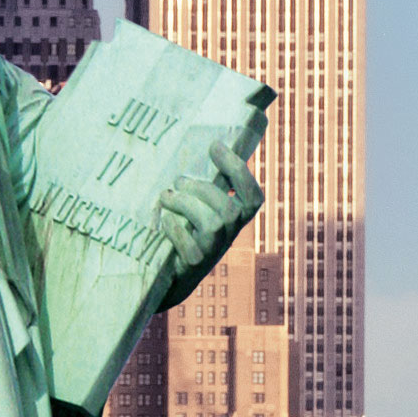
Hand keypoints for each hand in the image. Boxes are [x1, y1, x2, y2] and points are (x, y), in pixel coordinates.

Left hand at [152, 132, 261, 292]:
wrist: (169, 274)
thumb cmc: (184, 229)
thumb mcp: (199, 205)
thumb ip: (206, 183)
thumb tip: (206, 142)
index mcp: (236, 217)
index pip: (253, 196)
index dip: (238, 169)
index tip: (214, 145)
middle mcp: (230, 235)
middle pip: (229, 209)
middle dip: (202, 189)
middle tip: (178, 180)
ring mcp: (214, 251)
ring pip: (212, 223)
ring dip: (185, 203)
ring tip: (165, 196)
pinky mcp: (194, 264)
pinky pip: (189, 245)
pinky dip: (175, 229)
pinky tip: (164, 222)